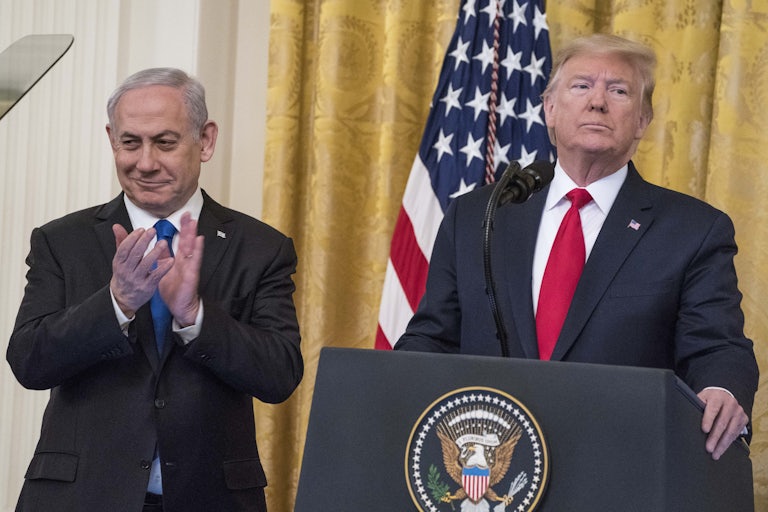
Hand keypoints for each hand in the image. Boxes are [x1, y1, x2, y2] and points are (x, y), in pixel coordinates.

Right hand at [110, 224, 173, 316]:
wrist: (123, 298)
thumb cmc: (124, 275)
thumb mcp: (120, 260)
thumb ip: (121, 242)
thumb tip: (117, 227)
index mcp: (119, 263)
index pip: (124, 248)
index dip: (132, 238)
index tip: (141, 230)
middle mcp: (127, 271)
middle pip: (135, 254)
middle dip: (144, 241)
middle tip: (152, 231)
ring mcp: (137, 279)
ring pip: (146, 264)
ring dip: (155, 252)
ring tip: (163, 242)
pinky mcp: (147, 286)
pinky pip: (156, 275)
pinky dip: (163, 267)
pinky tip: (170, 260)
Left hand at [158, 212, 203, 326]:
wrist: (179, 306)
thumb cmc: (173, 290)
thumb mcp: (163, 270)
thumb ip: (161, 257)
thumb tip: (157, 244)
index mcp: (179, 259)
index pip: (180, 240)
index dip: (182, 228)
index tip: (182, 216)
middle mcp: (186, 261)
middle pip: (187, 241)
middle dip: (188, 227)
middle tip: (188, 213)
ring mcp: (190, 267)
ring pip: (192, 247)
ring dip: (193, 234)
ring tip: (194, 222)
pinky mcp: (192, 274)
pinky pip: (195, 260)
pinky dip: (197, 250)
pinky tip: (199, 241)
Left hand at [698, 388, 747, 459]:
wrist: (723, 396)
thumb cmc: (709, 399)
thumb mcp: (702, 398)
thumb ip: (697, 407)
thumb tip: (687, 420)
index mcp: (717, 397)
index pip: (713, 409)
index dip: (708, 420)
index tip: (704, 430)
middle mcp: (730, 403)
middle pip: (722, 423)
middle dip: (715, 437)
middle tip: (709, 448)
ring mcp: (739, 412)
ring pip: (731, 431)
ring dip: (722, 444)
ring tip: (715, 454)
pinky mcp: (744, 419)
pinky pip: (736, 434)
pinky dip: (728, 443)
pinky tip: (722, 449)